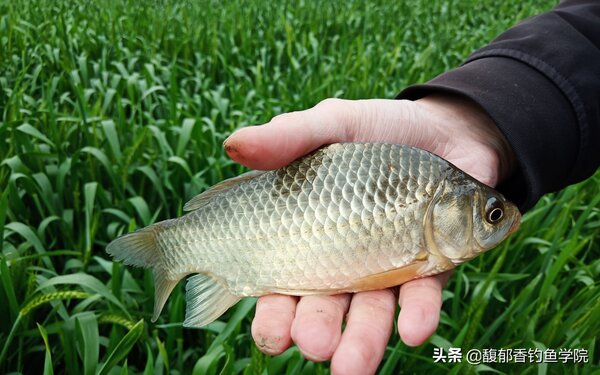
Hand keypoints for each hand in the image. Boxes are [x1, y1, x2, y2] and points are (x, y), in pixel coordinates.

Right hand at [224, 95, 513, 373]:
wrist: (444, 127)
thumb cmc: (377, 127)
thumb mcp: (331, 124)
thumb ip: (288, 137)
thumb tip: (232, 145)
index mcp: (309, 233)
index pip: (281, 282)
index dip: (273, 312)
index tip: (272, 333)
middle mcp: (345, 258)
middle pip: (324, 306)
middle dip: (316, 330)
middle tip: (314, 347)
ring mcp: (388, 265)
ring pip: (370, 311)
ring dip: (363, 338)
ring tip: (353, 365)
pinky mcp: (432, 264)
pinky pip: (423, 294)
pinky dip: (418, 313)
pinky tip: (412, 331)